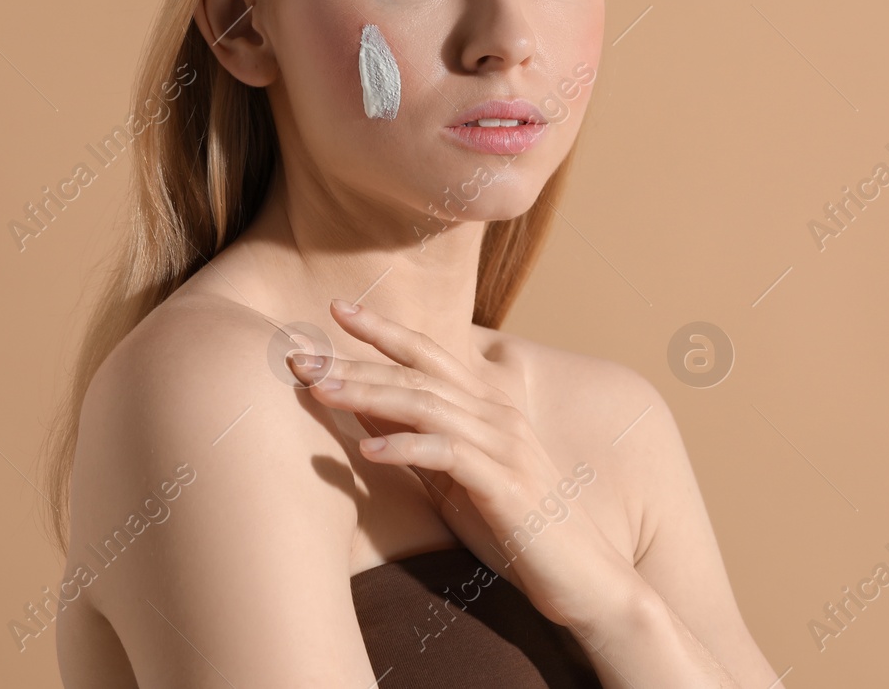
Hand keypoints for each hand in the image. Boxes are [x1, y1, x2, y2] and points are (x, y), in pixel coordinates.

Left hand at [285, 298, 643, 636]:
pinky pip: (451, 455)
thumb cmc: (518, 531)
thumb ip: (418, 439)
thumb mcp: (456, 481)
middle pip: (418, 372)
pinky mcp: (508, 486)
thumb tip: (363, 405)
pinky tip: (369, 453)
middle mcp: (498, 415)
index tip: (335, 307)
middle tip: (301, 355)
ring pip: (428, 405)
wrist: (586, 580)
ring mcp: (506, 447)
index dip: (382, 329)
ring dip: (370, 394)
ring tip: (320, 390)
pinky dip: (408, 448)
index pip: (428, 354)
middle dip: (356, 360)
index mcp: (488, 408)